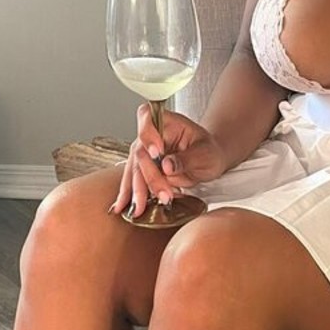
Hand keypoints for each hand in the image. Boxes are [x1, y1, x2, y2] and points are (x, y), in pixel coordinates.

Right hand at [109, 103, 229, 219]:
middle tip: (164, 196)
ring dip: (138, 191)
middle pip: (141, 153)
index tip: (156, 152)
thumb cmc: (208, 151)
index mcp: (166, 122)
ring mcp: (143, 152)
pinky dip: (129, 197)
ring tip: (139, 210)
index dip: (148, 135)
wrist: (207, 159)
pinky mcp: (141, 169)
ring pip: (134, 171)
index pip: (147, 118)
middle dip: (150, 178)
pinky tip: (122, 208)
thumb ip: (187, 158)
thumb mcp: (205, 153)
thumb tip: (166, 166)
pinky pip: (132, 182)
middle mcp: (149, 136)